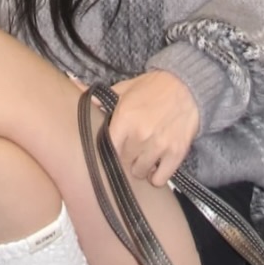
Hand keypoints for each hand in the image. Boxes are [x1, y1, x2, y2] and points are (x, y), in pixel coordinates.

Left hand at [106, 71, 199, 186]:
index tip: (114, 148)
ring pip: (140, 173)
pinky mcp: (176, 153)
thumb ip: (100, 96)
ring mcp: (158, 146)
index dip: (110, 150)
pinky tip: (157, 166)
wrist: (188, 85)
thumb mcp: (125, 88)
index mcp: (124, 119)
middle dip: (126, 158)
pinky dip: (157, 176)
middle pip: (123, 162)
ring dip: (141, 168)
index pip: (107, 148)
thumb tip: (74, 85)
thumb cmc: (154, 87)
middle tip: (132, 150)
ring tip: (144, 157)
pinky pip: (160, 179)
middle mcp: (139, 135)